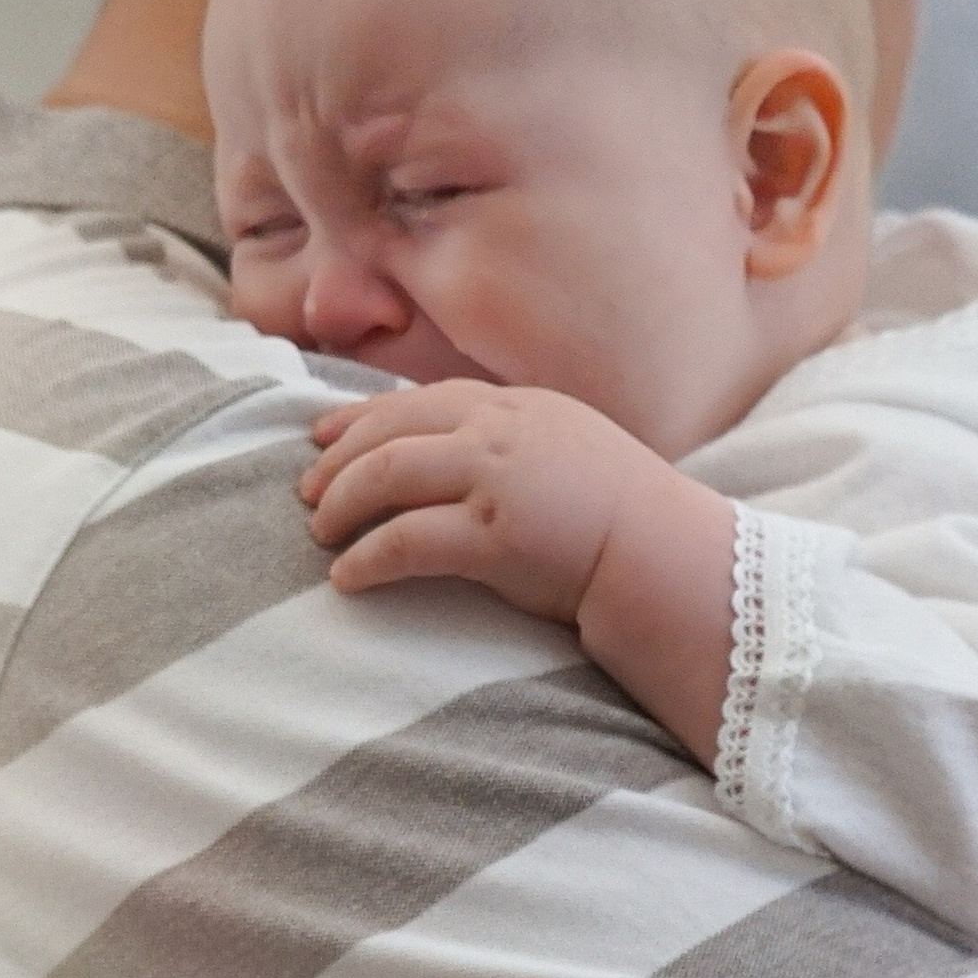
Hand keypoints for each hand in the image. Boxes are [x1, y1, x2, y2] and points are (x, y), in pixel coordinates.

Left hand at [302, 383, 739, 755]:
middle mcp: (503, 431)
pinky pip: (406, 541)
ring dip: (341, 505)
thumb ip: (523, 449)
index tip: (323, 436)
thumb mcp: (574, 457)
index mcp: (521, 407)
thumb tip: (472, 467)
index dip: (363, 416)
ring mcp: (497, 478)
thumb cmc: (631, 522)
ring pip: (387, 475)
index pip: (422, 400)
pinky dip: (366, 558)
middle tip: (306, 492)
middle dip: (338, 460)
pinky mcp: (494, 536)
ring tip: (318, 533)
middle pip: (392, 430)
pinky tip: (347, 578)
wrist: (671, 559)